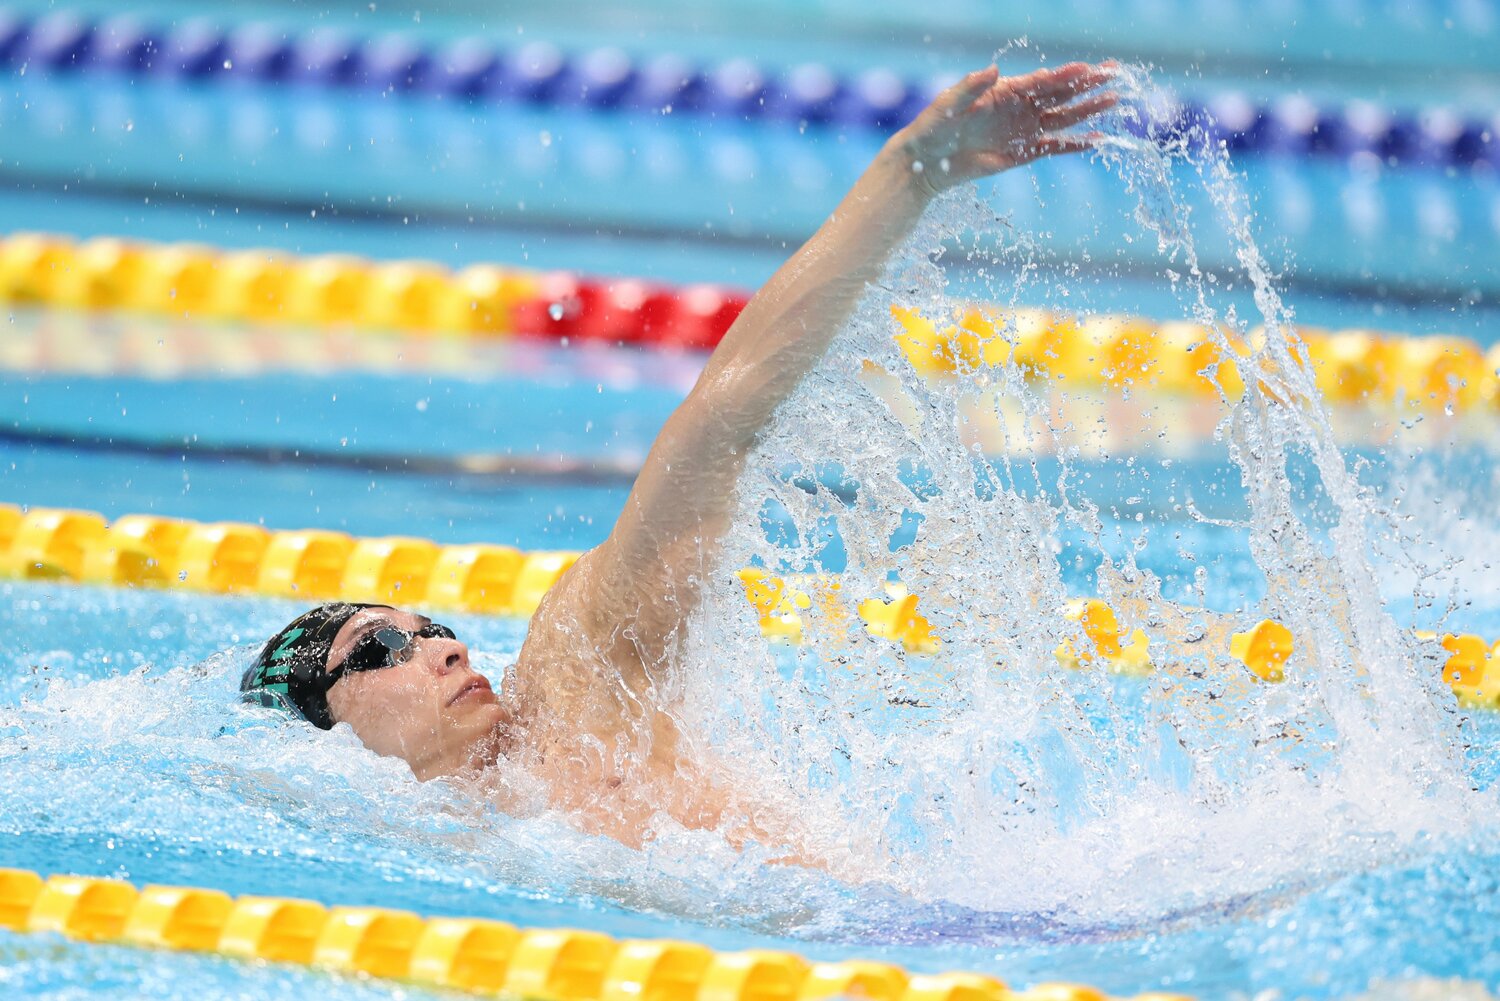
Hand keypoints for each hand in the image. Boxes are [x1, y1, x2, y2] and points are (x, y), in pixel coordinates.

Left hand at [893, 61, 1117, 195]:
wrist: (928, 160)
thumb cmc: (935, 126)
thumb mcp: (950, 103)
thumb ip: (971, 86)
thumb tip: (993, 69)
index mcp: (1006, 91)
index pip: (1042, 81)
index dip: (1065, 74)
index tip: (1088, 68)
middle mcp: (1020, 108)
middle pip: (1061, 95)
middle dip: (1088, 85)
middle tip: (1114, 74)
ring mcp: (1023, 131)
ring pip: (1063, 119)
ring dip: (1088, 110)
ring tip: (1114, 101)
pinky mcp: (1022, 154)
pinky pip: (1054, 147)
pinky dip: (1074, 144)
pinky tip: (1096, 140)